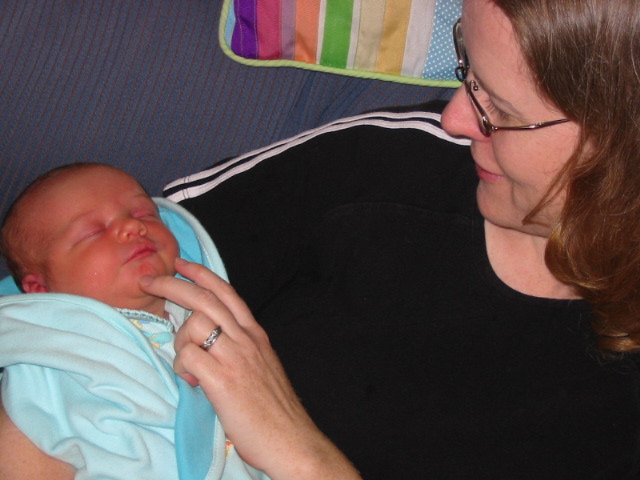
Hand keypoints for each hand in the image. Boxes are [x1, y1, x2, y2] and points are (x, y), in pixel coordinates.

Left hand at [140, 259, 359, 479]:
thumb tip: (209, 343)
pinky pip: (189, 357)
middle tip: (149, 280)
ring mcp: (235, 357)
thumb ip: (239, 349)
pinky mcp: (223, 380)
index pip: (226, 292)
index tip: (181, 263)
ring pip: (194, 324)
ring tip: (188, 365)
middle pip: (204, 298)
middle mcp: (247, 339)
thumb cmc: (274, 408)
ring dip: (180, 341)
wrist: (291, 438)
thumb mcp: (262, 366)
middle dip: (171, 283)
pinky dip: (182, 367)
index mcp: (256, 334)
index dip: (201, 273)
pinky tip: (193, 382)